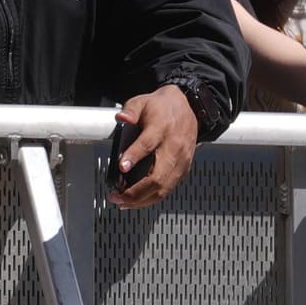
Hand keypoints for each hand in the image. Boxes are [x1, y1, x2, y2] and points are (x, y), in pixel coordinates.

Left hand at [108, 84, 198, 208]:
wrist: (189, 108)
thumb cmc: (161, 107)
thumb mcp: (141, 101)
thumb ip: (130, 110)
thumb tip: (121, 118)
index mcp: (161, 129)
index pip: (147, 145)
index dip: (134, 156)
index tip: (121, 167)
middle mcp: (174, 148)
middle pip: (157, 176)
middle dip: (135, 191)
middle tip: (115, 196)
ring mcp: (181, 161)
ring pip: (164, 187)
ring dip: (142, 199)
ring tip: (122, 203)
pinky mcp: (184, 169)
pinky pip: (169, 188)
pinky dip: (153, 197)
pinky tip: (137, 201)